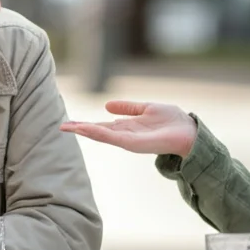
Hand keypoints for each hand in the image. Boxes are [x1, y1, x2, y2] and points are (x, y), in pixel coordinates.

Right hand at [60, 100, 198, 157]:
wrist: (188, 132)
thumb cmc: (172, 121)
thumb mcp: (146, 108)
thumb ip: (128, 108)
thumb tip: (106, 106)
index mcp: (127, 127)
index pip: (102, 125)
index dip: (86, 124)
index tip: (69, 123)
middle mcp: (125, 135)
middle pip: (98, 132)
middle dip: (80, 129)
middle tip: (61, 127)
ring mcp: (128, 140)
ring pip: (102, 135)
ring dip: (85, 130)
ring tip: (68, 127)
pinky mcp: (133, 143)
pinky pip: (113, 137)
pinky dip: (99, 133)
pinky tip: (88, 129)